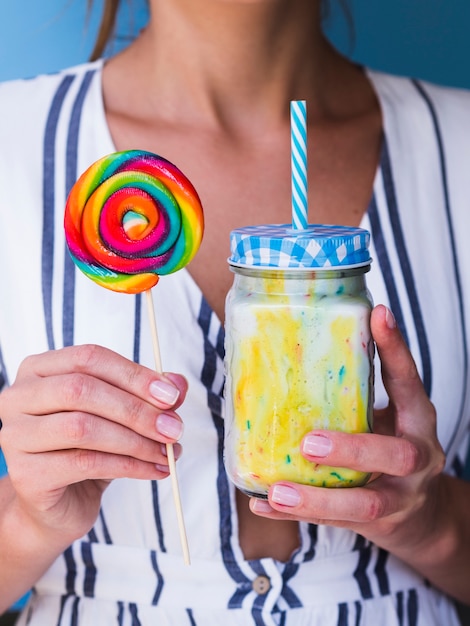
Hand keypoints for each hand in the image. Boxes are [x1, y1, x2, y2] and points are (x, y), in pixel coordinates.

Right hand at [0, 344, 187, 542]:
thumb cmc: (86, 450)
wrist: (57, 506)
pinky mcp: (25, 473)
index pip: (88, 358)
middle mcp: (19, 397)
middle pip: (82, 389)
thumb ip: (147, 396)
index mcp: (40, 370)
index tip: (171, 395)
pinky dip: (128, 466)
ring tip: (167, 452)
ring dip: (135, 440)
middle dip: (137, 409)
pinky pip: (85, 462)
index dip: (134, 374)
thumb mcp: (120, 417)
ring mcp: (16, 435)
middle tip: (173, 428)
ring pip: (83, 427)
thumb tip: (178, 384)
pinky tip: (153, 470)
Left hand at [250, 304, 445, 560]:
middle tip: (310, 442)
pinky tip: (261, 504)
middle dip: (352, 449)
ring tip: (277, 491)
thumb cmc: (392, 451)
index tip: (378, 315)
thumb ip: (358, 395)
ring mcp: (399, 497)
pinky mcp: (376, 525)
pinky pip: (333, 526)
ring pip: (364, 504)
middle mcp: (415, 459)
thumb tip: (298, 349)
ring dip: (318, 499)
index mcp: (417, 422)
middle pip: (394, 455)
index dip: (396, 349)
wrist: (422, 518)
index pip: (410, 382)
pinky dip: (294, 518)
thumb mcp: (390, 420)